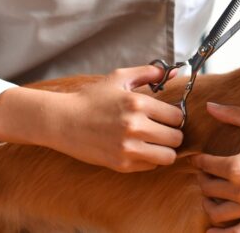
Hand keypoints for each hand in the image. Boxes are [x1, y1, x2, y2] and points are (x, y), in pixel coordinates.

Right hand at [0, 65, 183, 172]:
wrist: (63, 121)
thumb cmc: (91, 98)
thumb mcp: (119, 78)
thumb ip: (149, 73)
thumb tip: (176, 73)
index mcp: (138, 103)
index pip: (177, 116)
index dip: (175, 116)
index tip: (167, 116)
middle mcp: (135, 126)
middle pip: (176, 138)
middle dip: (173, 133)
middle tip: (163, 130)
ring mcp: (128, 148)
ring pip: (168, 156)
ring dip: (165, 150)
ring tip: (155, 142)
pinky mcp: (121, 164)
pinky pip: (150, 166)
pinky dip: (150, 159)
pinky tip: (140, 149)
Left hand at [190, 103, 239, 231]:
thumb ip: (231, 113)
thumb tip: (208, 105)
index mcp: (237, 166)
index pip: (205, 165)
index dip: (199, 159)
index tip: (200, 156)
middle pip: (207, 188)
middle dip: (203, 178)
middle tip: (206, 171)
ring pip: (216, 212)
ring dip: (208, 201)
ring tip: (212, 192)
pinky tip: (210, 229)